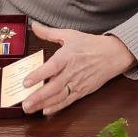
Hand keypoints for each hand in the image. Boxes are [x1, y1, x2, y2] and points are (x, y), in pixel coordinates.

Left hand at [20, 22, 134, 115]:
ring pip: (59, 96)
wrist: (113, 54)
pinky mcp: (83, 91)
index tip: (25, 82)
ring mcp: (78, 83)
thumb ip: (49, 32)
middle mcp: (72, 71)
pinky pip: (68, 101)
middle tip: (24, 104)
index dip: (38, 75)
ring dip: (44, 104)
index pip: (51, 67)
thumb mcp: (70, 34)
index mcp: (68, 56)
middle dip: (38, 97)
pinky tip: (46, 111)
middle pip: (54, 87)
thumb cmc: (91, 44)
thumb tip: (35, 26)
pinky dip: (57, 107)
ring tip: (30, 109)